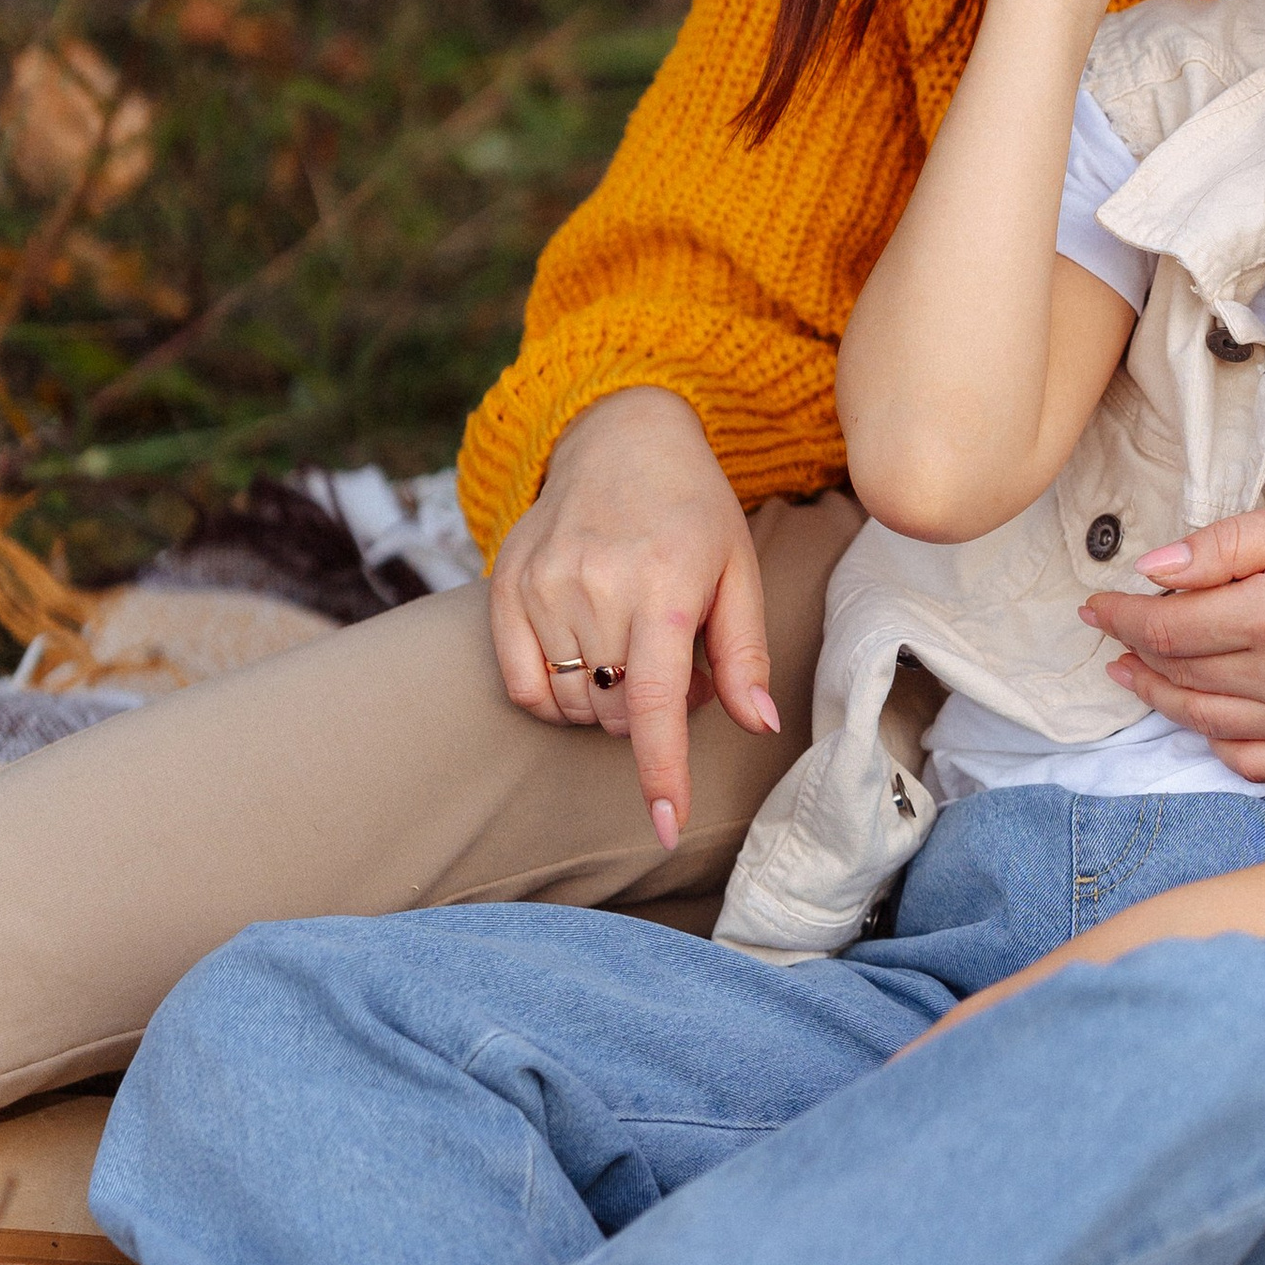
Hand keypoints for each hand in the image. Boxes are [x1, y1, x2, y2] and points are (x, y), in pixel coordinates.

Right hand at [488, 385, 781, 847]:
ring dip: (607, 701)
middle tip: (673, 660)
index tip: (666, 827)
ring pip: (572, 704)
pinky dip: (554, 695)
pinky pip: (521, 685)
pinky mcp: (505, 586)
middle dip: (651, 712)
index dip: (662, 772)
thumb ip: (745, 653)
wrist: (619, 437)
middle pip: (618, 712)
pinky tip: (584, 659)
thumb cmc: (693, 511)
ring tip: (632, 644)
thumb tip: (759, 723)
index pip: (656, 702)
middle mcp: (596, 586)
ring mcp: (542, 586)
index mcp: (664, 585)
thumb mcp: (739, 571)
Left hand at [1079, 495, 1264, 781]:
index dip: (1121, 618)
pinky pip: (1256, 763)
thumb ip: (1228, 547)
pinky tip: (1205, 719)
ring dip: (1163, 701)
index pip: (1166, 628)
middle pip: (1180, 677)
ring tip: (1141, 677)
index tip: (1097, 606)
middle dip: (1136, 654)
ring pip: (1207, 724)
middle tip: (1114, 638)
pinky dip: (1218, 743)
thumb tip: (1153, 570)